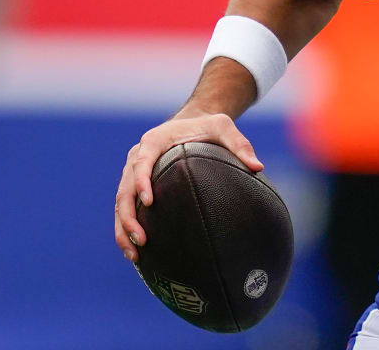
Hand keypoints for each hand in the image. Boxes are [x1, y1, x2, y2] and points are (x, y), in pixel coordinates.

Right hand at [114, 110, 262, 262]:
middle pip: (124, 190)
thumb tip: (258, 167)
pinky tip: (137, 254)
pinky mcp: (136, 186)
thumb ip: (239, 144)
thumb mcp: (224, 127)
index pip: (141, 162)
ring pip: (120, 204)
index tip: (149, 202)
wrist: (192, 122)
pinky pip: (127, 209)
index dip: (142, 182)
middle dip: (128, 217)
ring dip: (124, 230)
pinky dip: (127, 230)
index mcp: (154, 142)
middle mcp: (137, 157)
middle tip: (141, 240)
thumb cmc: (208, 126)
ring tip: (135, 255)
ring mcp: (133, 173)